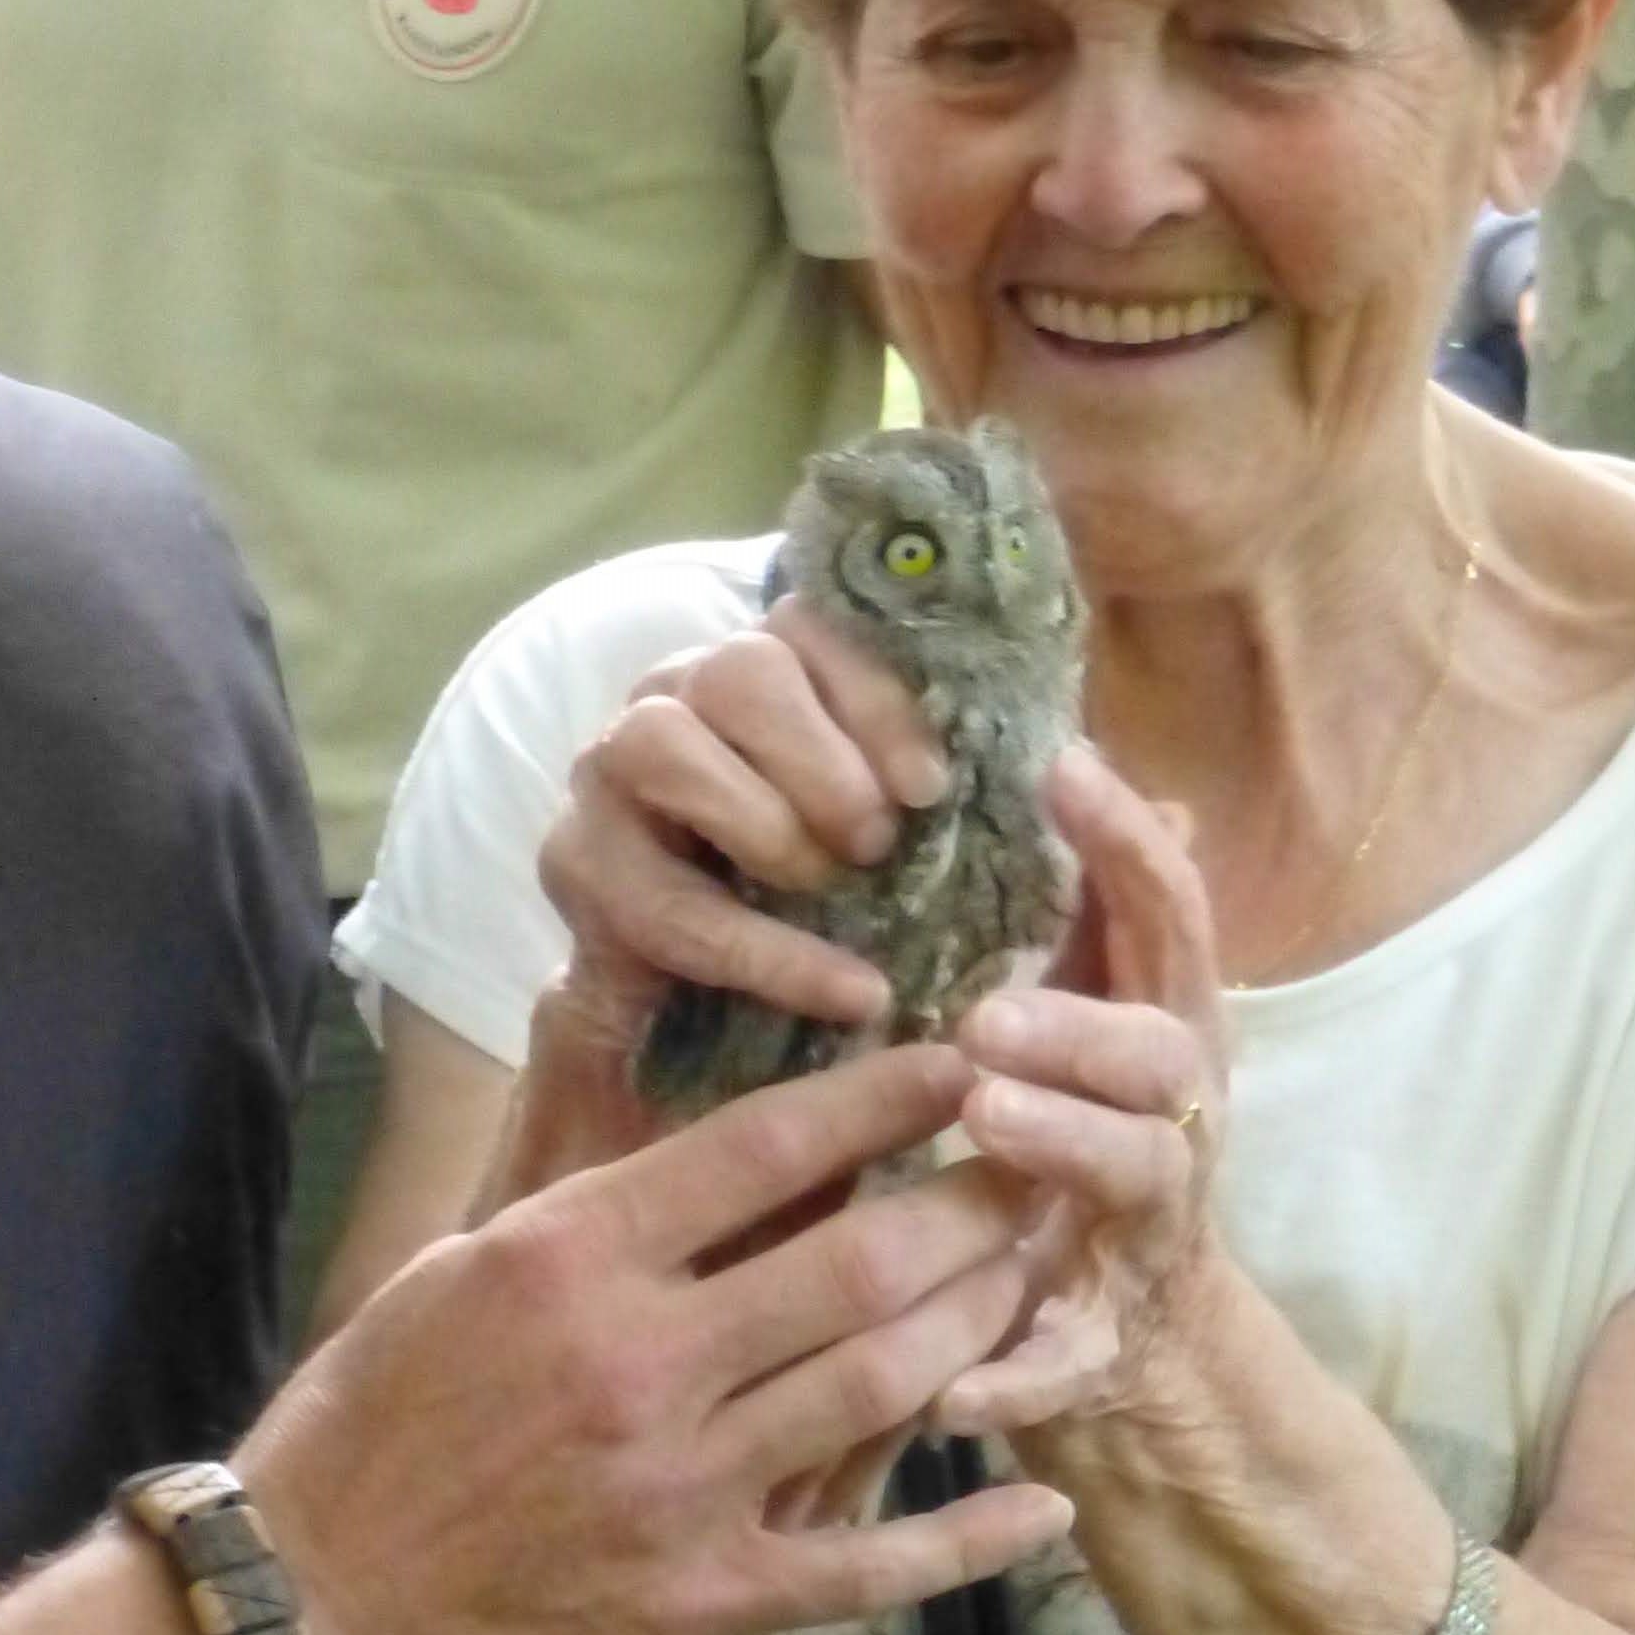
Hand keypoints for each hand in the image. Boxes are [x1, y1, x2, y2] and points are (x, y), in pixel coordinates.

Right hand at [238, 1040, 1070, 1634]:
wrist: (299, 1621)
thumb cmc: (364, 1433)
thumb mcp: (454, 1274)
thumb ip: (588, 1212)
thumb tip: (694, 1123)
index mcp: (569, 1259)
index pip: (764, 1146)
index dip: (883, 1096)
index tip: (957, 1063)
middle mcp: (639, 1362)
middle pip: (857, 1262)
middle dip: (970, 1206)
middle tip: (1038, 1165)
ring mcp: (679, 1487)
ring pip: (880, 1386)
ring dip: (977, 1324)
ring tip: (1035, 1273)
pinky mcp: (698, 1600)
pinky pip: (864, 1568)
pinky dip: (965, 1541)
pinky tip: (1041, 1506)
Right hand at [536, 599, 951, 1059]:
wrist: (689, 1009)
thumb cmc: (813, 899)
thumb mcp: (889, 833)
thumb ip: (940, 787)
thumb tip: (1062, 764)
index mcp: (756, 672)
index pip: (807, 624)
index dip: (875, 696)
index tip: (931, 785)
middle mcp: (671, 696)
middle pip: (740, 668)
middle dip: (823, 759)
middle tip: (878, 842)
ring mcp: (606, 769)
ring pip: (665, 743)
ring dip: (768, 822)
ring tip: (833, 886)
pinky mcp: (572, 862)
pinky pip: (662, 899)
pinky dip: (766, 951)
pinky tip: (845, 989)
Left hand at [935, 747, 1229, 1466]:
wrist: (1151, 1348)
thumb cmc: (1103, 1150)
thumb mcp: (1110, 1031)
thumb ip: (1107, 921)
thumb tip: (1112, 769)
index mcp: (1171, 1038)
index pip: (1170, 924)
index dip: (1128, 846)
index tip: (1063, 768)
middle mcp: (1180, 1124)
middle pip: (1162, 1056)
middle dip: (1084, 1022)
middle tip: (984, 1007)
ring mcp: (1153, 1233)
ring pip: (1136, 1177)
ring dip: (1066, 1144)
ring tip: (987, 1117)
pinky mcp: (1109, 1344)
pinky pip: (1070, 1362)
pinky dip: (1017, 1376)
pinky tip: (954, 1387)